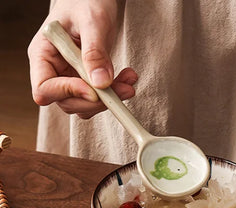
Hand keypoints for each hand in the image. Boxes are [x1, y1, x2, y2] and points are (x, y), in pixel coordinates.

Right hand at [28, 0, 137, 118]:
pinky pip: (99, 98)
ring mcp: (70, 77)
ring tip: (129, 81)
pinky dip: (115, 93)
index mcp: (43, 54)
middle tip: (122, 91)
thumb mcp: (92, 22)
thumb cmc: (86, 1)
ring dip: (109, 99)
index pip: (45, 88)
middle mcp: (53, 70)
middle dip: (96, 101)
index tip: (94, 91)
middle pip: (67, 103)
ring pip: (85, 105)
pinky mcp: (86, 81)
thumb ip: (95, 52)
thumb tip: (100, 84)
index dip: (68, 93)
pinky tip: (127, 78)